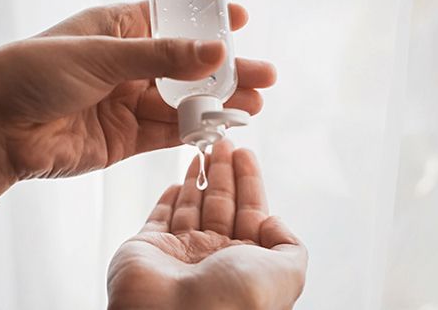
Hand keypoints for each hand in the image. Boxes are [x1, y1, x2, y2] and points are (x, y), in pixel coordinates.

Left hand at [0, 1, 275, 181]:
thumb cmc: (36, 72)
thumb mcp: (102, 53)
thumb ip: (160, 57)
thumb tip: (215, 51)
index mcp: (117, 30)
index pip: (170, 21)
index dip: (205, 21)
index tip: (240, 19)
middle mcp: (126, 66)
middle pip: (186, 67)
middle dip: (225, 71)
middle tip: (264, 75)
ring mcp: (128, 102)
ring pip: (182, 103)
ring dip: (217, 104)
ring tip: (254, 105)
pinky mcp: (126, 137)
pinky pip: (168, 132)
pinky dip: (195, 131)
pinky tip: (224, 128)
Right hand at [107, 140, 307, 309]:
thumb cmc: (232, 301)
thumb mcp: (286, 273)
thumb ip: (289, 245)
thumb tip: (273, 221)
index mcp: (245, 261)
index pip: (250, 211)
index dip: (249, 180)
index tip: (245, 154)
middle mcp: (213, 256)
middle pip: (221, 203)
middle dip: (224, 171)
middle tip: (222, 142)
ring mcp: (180, 252)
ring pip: (192, 206)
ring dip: (199, 178)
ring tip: (202, 151)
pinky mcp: (149, 247)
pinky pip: (159, 217)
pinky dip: (168, 199)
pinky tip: (178, 183)